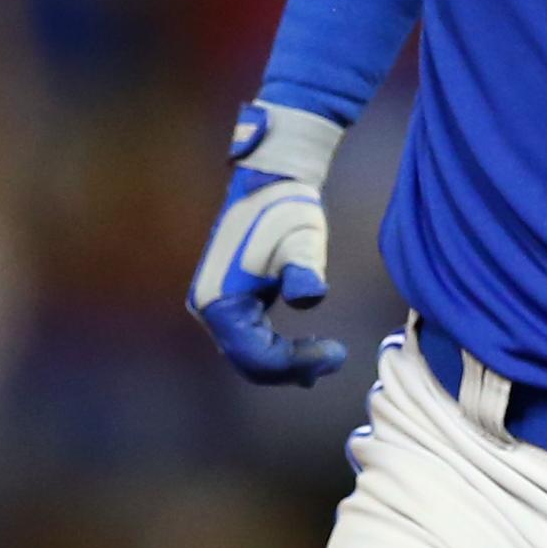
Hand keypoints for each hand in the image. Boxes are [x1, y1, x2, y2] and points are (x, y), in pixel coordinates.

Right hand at [188, 102, 348, 385]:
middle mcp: (208, 308)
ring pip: (248, 353)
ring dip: (285, 361)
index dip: (296, 364)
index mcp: (220, 302)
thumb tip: (309, 296)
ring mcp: (213, 305)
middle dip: (292, 367)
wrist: (270, 180)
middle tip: (336, 358)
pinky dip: (276, 348)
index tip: (337, 354)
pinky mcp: (226, 299)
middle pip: (250, 362)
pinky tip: (305, 351)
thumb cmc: (288, 208)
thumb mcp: (303, 240)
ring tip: (326, 357)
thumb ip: (304, 270)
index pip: (257, 357)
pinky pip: (248, 338)